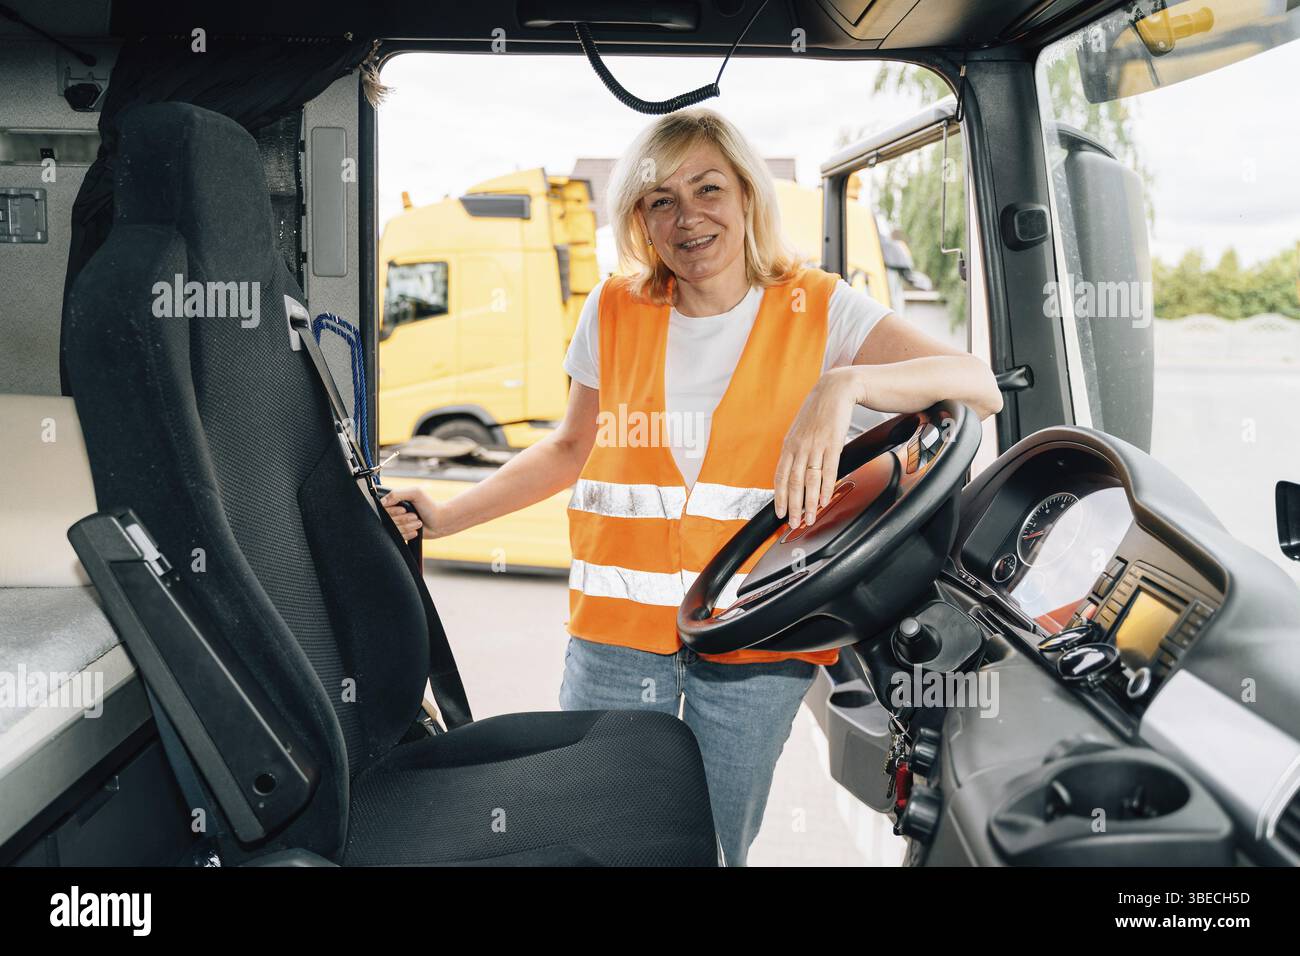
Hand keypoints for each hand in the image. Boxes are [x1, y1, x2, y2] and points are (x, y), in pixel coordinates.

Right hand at [381, 487, 436, 541]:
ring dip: (408, 526)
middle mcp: (394, 513)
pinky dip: (409, 533)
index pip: (382, 509)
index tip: (403, 509)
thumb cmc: (429, 505)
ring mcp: (397, 524)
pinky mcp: (402, 534)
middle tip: (415, 515)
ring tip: (418, 522)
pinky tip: (416, 530)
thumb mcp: (415, 493)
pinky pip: (399, 537)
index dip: (393, 511)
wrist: (440, 521)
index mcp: (394, 501)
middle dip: (404, 519)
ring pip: (394, 530)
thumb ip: (396, 494)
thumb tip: (382, 502)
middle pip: (388, 521)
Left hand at [773, 367, 859, 528]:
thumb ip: (796, 450)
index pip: (780, 477)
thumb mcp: (800, 430)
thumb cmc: (818, 411)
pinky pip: (828, 470)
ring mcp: (815, 446)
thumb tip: (793, 470)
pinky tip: (826, 500)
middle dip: (793, 507)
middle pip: (793, 483)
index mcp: (789, 445)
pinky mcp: (832, 444)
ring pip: (810, 481)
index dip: (779, 497)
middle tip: (795, 524)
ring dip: (810, 503)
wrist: (835, 389)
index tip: (781, 513)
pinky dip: (827, 488)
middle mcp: (799, 447)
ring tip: (810, 518)